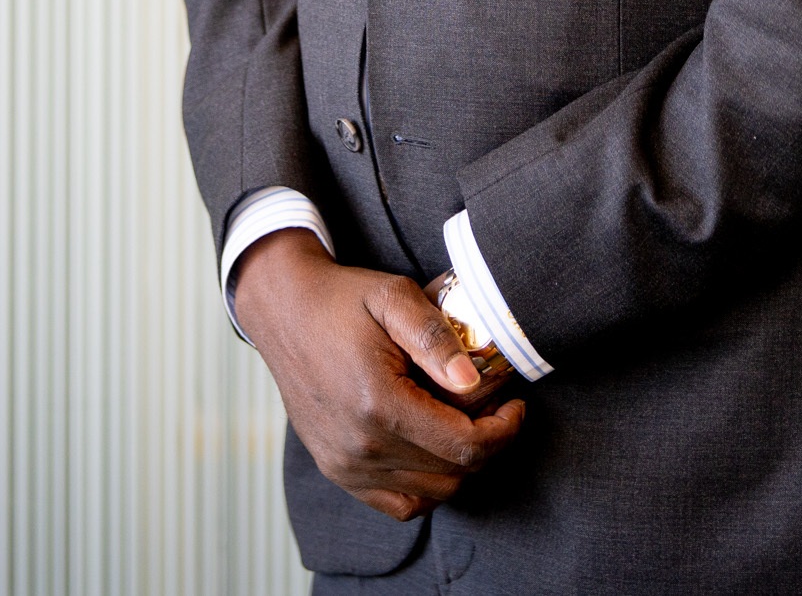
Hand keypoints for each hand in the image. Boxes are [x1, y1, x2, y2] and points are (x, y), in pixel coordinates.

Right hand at [232, 229, 528, 520]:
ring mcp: (345, 466)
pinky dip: (427, 486)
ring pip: (431, 494)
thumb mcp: (394, 297)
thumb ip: (436, 337)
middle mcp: (360, 447)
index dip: (504, 432)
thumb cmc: (342, 301)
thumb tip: (472, 382)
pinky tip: (434, 448)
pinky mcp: (337, 471)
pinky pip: (399, 505)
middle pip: (453, 474)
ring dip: (460, 466)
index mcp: (378, 405)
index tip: (516, 405)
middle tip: (496, 409)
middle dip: (488, 445)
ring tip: (466, 424)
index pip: (464, 447)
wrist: (285, 312)